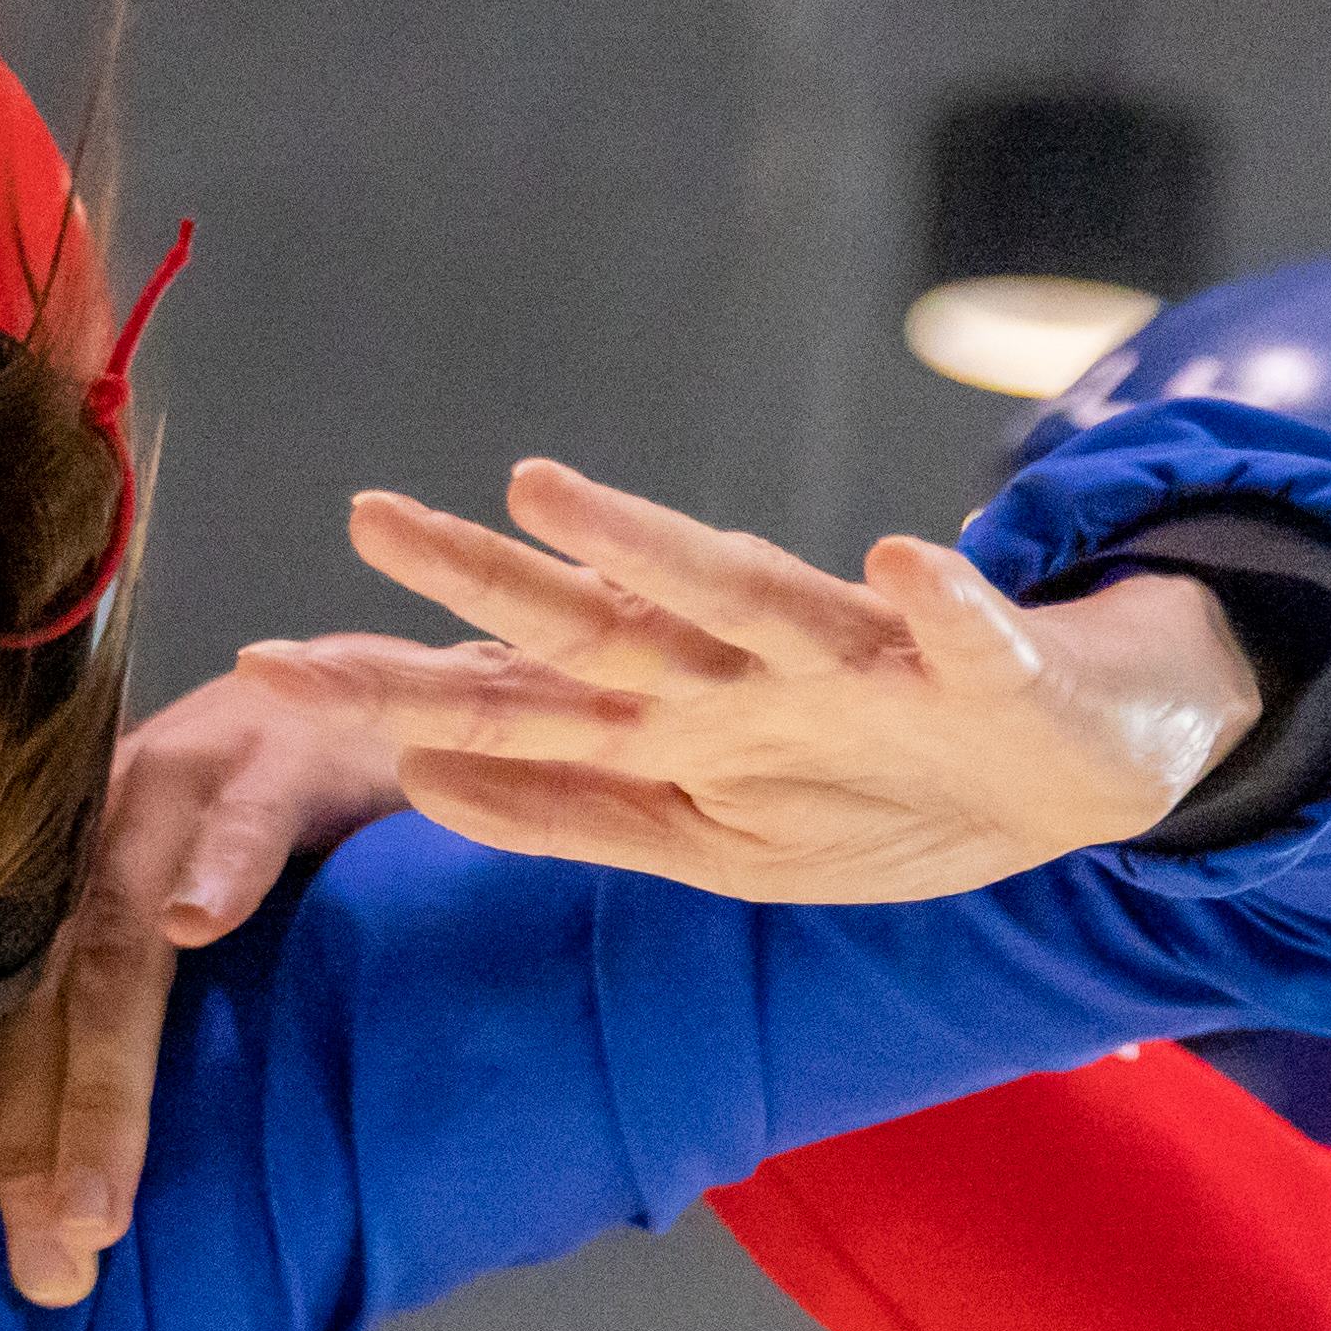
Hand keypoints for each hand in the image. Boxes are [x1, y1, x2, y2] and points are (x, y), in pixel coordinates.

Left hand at [0, 657, 396, 1309]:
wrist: (381, 698)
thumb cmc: (264, 835)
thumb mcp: (169, 924)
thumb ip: (106, 1020)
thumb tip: (53, 1185)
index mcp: (49, 874)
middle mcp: (88, 826)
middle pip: (32, 991)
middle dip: (31, 1137)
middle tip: (47, 1261)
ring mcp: (179, 780)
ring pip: (117, 936)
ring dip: (103, 1074)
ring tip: (98, 1198)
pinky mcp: (280, 749)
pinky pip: (245, 815)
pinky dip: (220, 867)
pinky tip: (199, 925)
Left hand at [309, 465, 1251, 901]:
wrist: (1073, 768)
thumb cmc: (881, 795)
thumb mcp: (711, 841)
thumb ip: (574, 812)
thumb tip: (421, 783)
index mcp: (677, 727)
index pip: (509, 701)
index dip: (389, 690)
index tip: (257, 672)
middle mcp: (743, 671)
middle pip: (588, 622)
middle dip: (477, 578)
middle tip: (363, 517)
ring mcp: (859, 658)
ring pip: (744, 593)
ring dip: (652, 544)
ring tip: (553, 489)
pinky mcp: (984, 661)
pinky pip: (963, 630)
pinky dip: (941, 601)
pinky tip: (907, 566)